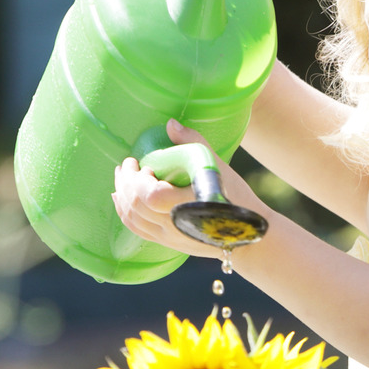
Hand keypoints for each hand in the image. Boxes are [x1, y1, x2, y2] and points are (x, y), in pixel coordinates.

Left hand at [113, 119, 269, 258]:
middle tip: (127, 164)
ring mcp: (170, 238)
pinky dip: (124, 212)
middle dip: (125, 182)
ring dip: (121, 196)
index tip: (141, 162)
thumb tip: (170, 124)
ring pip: (132, 219)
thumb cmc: (236, 198)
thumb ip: (194, 143)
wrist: (248, 237)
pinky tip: (120, 198)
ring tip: (122, 177)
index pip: (151, 197)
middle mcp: (176, 227)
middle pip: (136, 206)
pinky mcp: (167, 243)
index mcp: (190, 208)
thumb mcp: (218, 168)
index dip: (138, 180)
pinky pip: (137, 229)